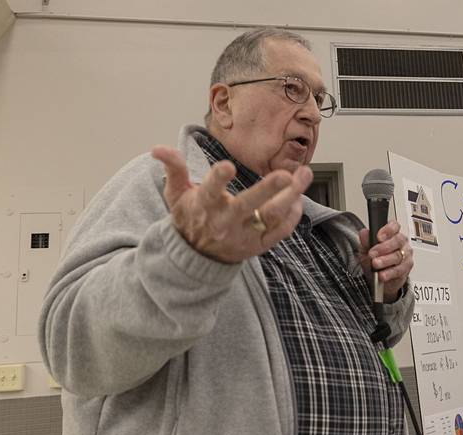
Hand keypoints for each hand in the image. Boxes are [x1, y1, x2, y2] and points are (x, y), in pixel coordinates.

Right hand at [152, 145, 311, 262]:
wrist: (196, 257)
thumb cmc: (190, 217)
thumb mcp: (176, 194)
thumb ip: (173, 168)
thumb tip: (158, 148)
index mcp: (203, 206)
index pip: (209, 191)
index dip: (217, 179)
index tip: (227, 166)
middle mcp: (225, 221)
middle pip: (248, 205)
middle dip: (268, 190)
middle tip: (286, 175)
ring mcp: (244, 234)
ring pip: (271, 216)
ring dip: (290, 197)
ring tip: (304, 175)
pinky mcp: (258, 245)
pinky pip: (280, 231)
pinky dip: (292, 215)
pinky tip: (298, 198)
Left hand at [359, 221, 412, 302]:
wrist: (378, 278)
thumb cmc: (374, 260)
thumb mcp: (365, 250)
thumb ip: (365, 241)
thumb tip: (364, 233)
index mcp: (392, 234)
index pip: (394, 226)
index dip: (388, 230)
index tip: (378, 237)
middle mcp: (401, 243)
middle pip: (398, 241)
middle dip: (384, 248)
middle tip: (372, 254)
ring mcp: (405, 256)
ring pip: (399, 256)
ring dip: (385, 261)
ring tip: (375, 265)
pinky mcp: (406, 269)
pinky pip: (400, 270)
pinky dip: (389, 273)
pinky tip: (382, 274)